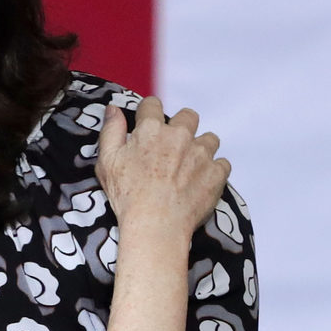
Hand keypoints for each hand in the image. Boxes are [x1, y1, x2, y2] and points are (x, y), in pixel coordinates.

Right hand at [96, 97, 230, 238]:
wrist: (155, 225)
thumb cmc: (127, 195)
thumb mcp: (107, 161)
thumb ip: (111, 130)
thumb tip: (113, 109)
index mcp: (151, 130)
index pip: (152, 104)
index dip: (149, 114)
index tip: (147, 126)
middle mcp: (179, 135)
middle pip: (188, 116)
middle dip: (181, 126)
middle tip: (171, 147)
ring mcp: (201, 153)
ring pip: (209, 138)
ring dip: (200, 148)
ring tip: (188, 166)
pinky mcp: (217, 172)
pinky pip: (222, 163)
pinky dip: (213, 170)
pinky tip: (200, 181)